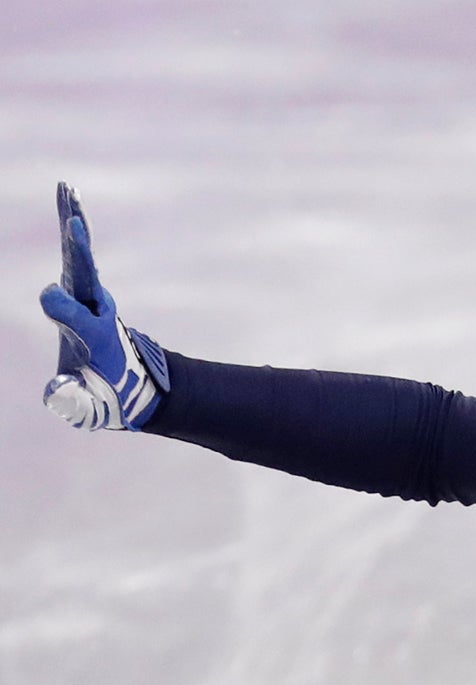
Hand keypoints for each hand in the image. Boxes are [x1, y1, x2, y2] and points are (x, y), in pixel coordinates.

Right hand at [39, 182, 169, 429]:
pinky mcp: (85, 287)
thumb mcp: (85, 405)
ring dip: (72, 221)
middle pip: (84, 274)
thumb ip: (70, 400)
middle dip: (78, 250)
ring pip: (80, 253)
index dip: (59, 306)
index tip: (49, 300)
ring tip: (68, 190)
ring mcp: (91, 295)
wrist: (129, 387)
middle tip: (75, 221)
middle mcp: (95, 309)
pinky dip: (72, 223)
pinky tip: (69, 197)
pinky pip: (76, 250)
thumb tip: (56, 394)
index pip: (71, 312)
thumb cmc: (103, 397)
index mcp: (93, 335)